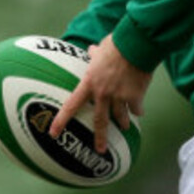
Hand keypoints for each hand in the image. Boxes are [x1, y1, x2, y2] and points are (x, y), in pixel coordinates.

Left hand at [49, 34, 151, 153]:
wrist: (135, 45)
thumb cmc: (116, 44)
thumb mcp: (101, 48)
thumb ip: (95, 54)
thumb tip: (91, 50)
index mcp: (90, 83)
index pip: (71, 105)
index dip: (61, 120)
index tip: (53, 133)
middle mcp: (103, 93)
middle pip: (100, 121)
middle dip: (100, 138)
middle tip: (100, 150)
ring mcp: (119, 97)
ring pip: (121, 117)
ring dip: (123, 123)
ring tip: (126, 127)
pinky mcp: (135, 97)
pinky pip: (137, 109)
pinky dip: (138, 110)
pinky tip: (140, 112)